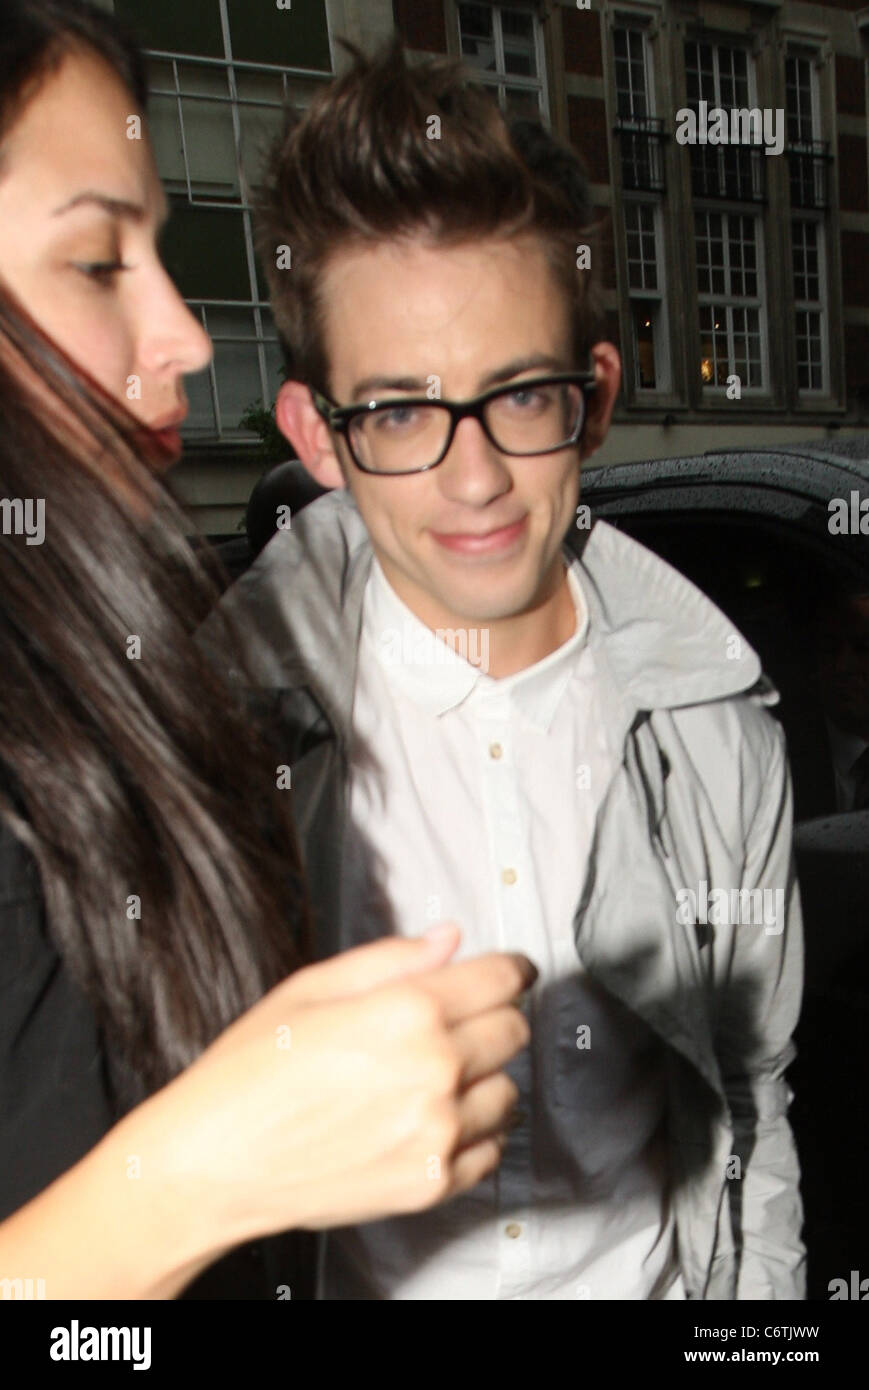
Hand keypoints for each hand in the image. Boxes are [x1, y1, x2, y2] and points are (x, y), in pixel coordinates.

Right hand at [148, 925, 534, 1247]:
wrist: (212, 1163)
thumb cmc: (249, 1072)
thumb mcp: (312, 988)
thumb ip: (392, 959)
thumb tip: (449, 939)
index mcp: (407, 1011)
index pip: (500, 980)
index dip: (510, 970)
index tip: (511, 972)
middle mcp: (434, 1071)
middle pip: (512, 1031)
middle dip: (493, 1019)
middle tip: (457, 1024)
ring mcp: (437, 1133)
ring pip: (508, 1092)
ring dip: (483, 1079)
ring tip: (432, 1079)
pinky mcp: (432, 1182)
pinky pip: (490, 1151)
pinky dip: (473, 1134)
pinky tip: (430, 1122)